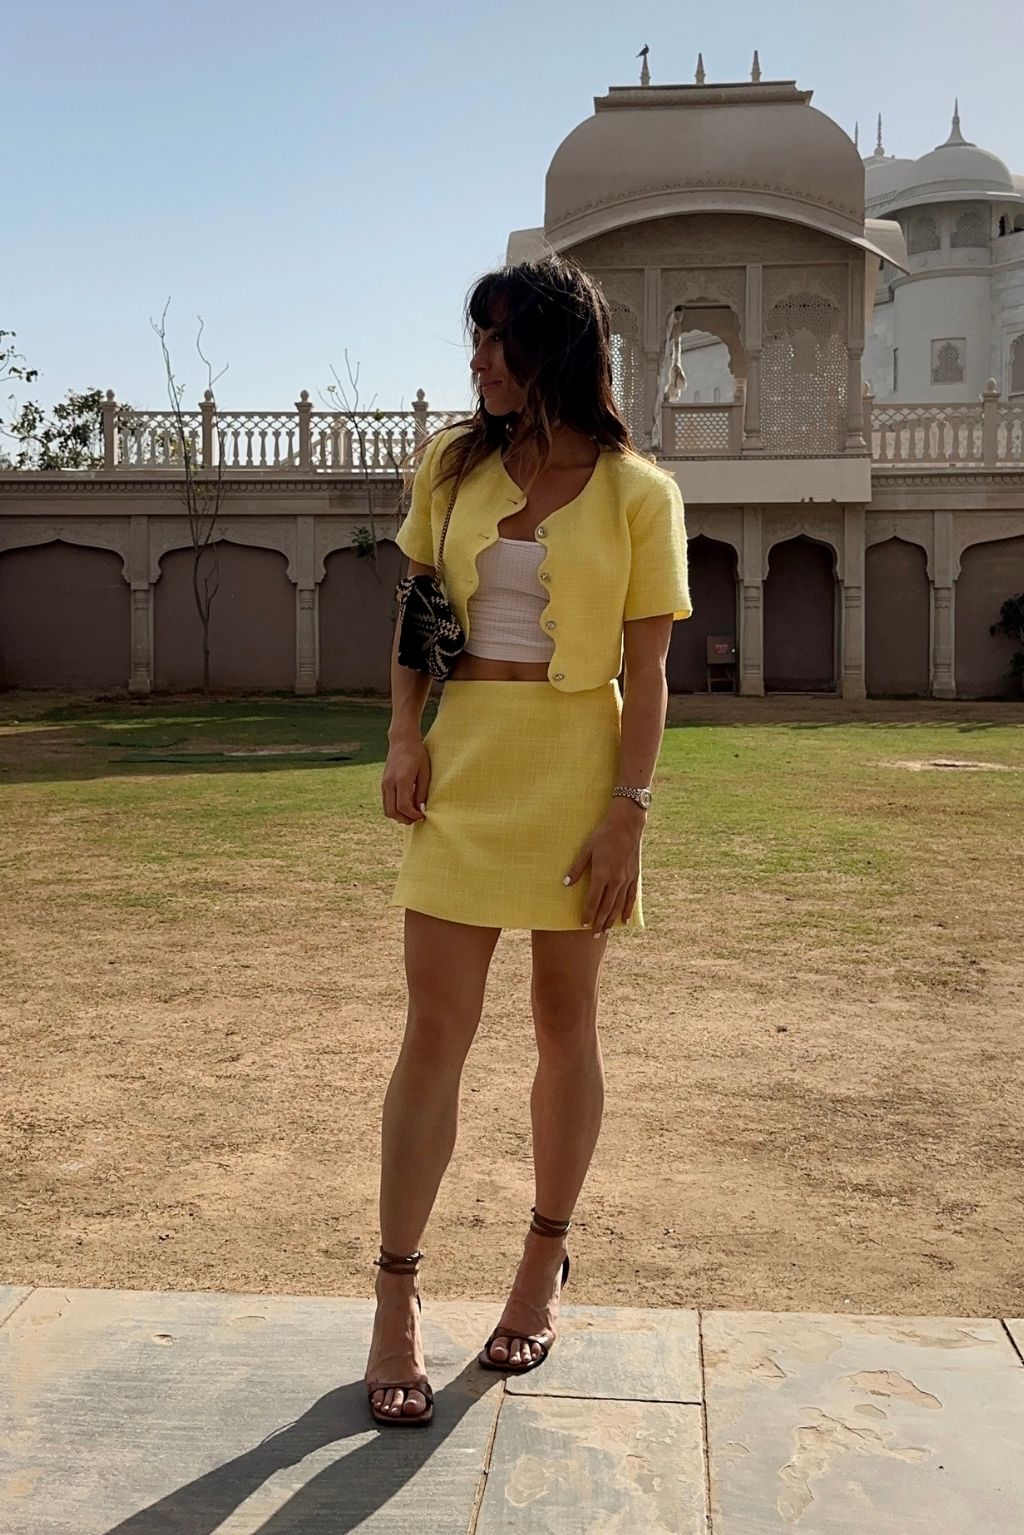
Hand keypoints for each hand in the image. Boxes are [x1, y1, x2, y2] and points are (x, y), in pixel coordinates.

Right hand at [382, 733, 429, 823]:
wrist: (402, 740)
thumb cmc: (417, 754)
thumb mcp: (424, 772)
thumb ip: (422, 792)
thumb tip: (421, 809)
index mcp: (401, 779)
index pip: (403, 806)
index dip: (413, 815)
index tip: (422, 815)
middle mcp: (389, 783)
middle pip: (392, 812)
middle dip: (405, 819)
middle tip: (417, 818)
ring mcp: (384, 783)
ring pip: (387, 809)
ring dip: (399, 816)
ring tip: (412, 813)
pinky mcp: (383, 783)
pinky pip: (386, 802)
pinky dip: (395, 808)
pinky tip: (407, 804)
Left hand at [564, 803, 643, 932]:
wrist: (627, 824)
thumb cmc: (603, 835)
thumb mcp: (586, 849)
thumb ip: (576, 868)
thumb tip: (565, 884)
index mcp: (602, 874)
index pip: (593, 900)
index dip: (588, 914)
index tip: (582, 924)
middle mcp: (616, 880)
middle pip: (606, 907)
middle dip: (599, 922)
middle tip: (593, 935)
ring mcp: (627, 879)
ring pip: (619, 905)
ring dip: (612, 920)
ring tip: (606, 932)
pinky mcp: (635, 876)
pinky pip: (631, 897)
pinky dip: (627, 910)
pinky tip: (624, 920)